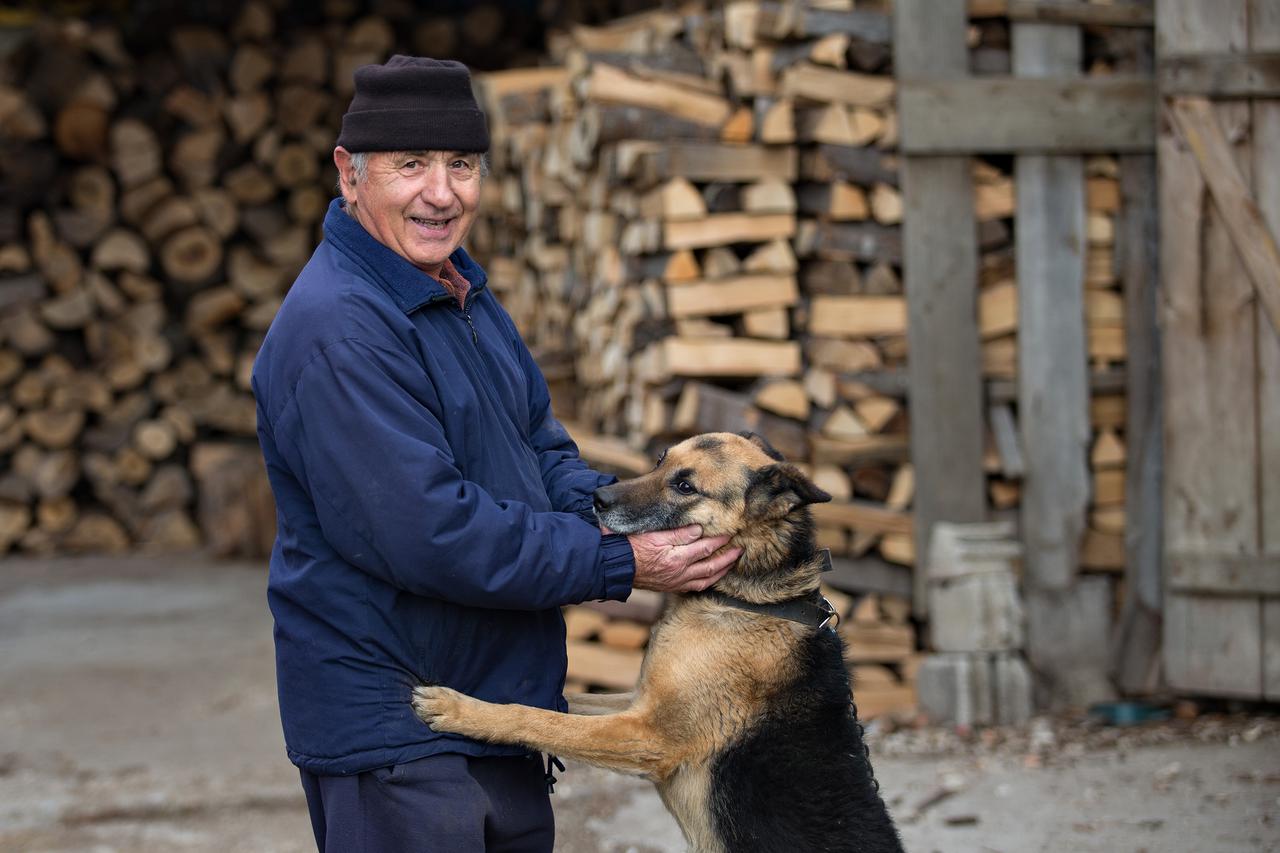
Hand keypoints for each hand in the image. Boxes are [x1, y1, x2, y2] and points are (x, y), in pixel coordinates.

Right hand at [624, 524, 740, 592]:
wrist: (614, 566)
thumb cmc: (631, 547)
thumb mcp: (654, 535)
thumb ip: (678, 533)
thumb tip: (699, 530)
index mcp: (677, 559)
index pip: (705, 548)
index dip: (720, 541)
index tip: (731, 533)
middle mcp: (679, 574)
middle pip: (710, 567)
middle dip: (727, 559)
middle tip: (739, 551)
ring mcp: (675, 583)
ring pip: (705, 580)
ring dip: (720, 572)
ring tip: (730, 565)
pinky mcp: (670, 587)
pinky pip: (694, 587)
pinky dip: (706, 582)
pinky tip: (709, 577)